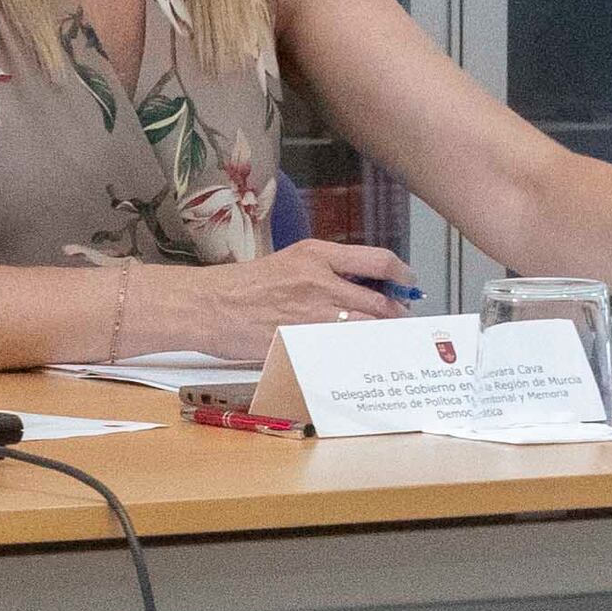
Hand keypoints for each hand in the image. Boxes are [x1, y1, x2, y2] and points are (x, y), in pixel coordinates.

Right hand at [146, 239, 422, 360]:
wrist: (204, 306)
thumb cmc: (240, 286)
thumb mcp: (287, 262)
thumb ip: (325, 270)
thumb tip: (361, 287)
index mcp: (317, 255)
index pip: (379, 261)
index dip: (403, 275)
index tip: (407, 284)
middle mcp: (320, 281)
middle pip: (381, 300)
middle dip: (396, 314)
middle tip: (397, 321)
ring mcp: (311, 314)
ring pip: (367, 327)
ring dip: (380, 336)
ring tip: (380, 339)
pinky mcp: (301, 340)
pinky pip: (340, 349)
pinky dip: (353, 353)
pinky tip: (354, 355)